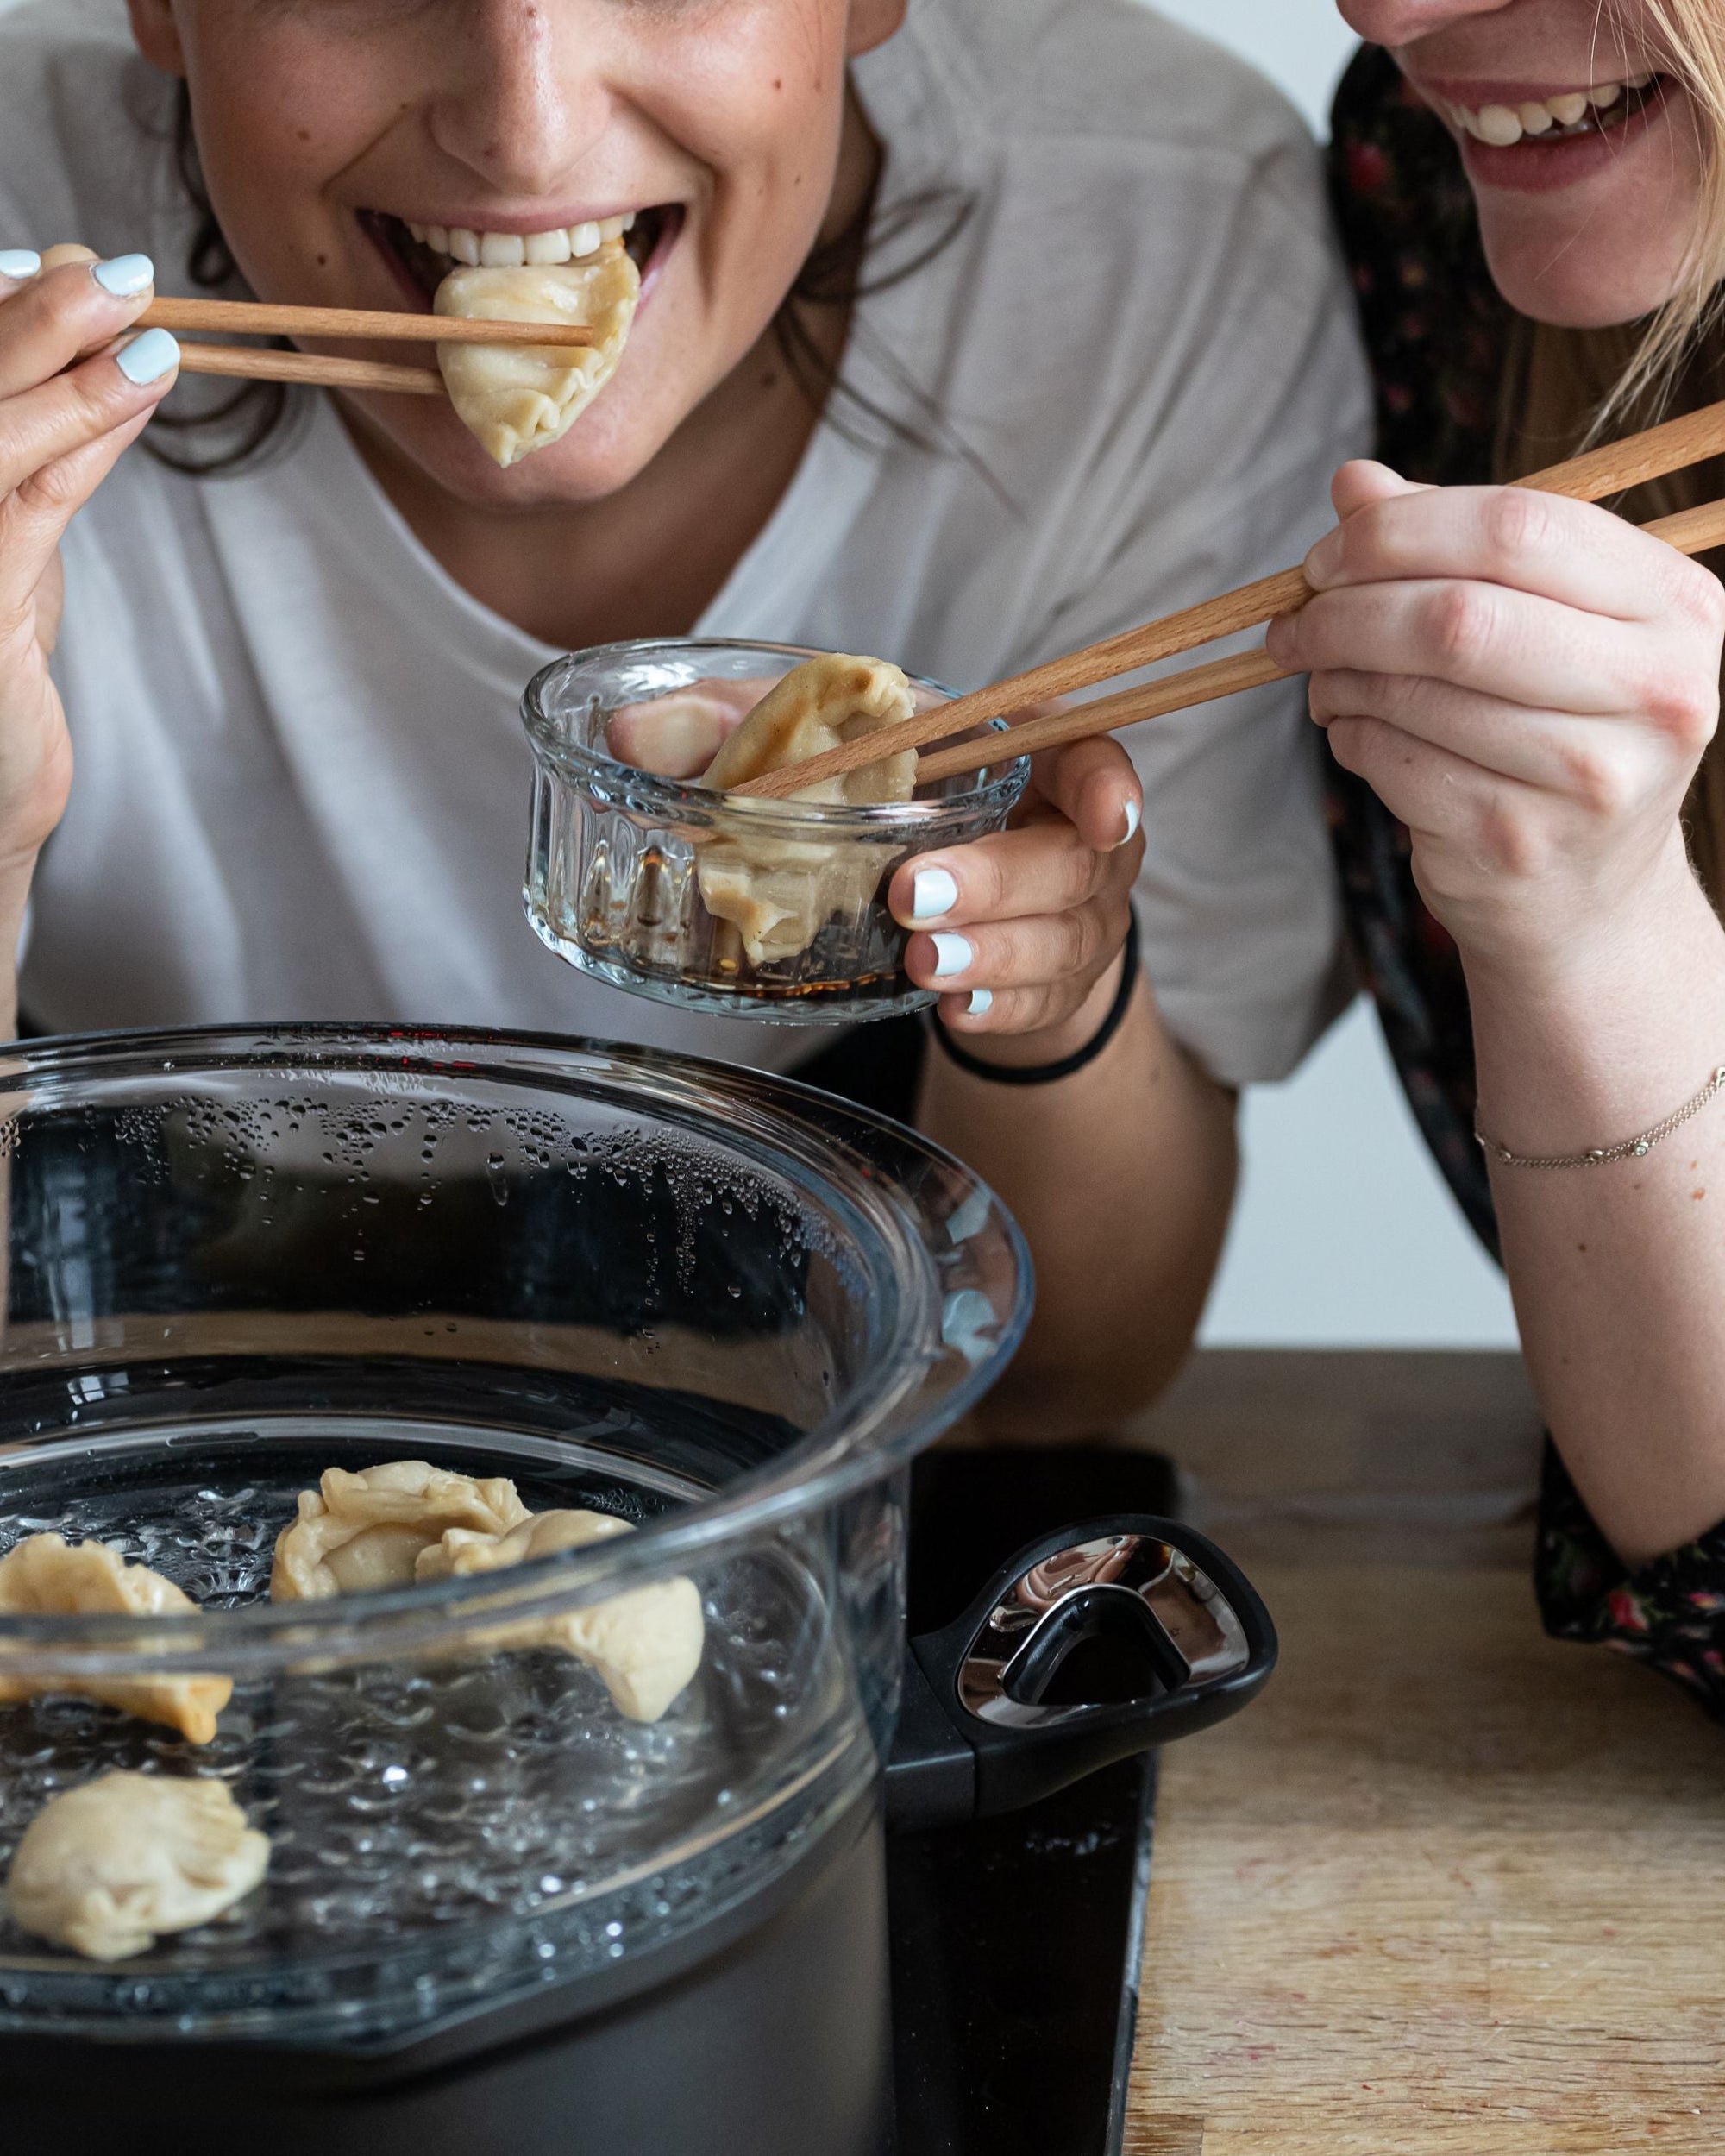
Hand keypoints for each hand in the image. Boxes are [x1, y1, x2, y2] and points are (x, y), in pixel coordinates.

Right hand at [0, 243, 179, 883]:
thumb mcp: (8, 540)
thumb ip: (36, 445)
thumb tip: (93, 332)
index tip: (58, 261)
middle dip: (28, 315)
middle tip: (115, 270)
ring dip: (61, 366)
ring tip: (142, 320)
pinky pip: (22, 504)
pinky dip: (82, 439)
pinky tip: (137, 398)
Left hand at [888, 734, 1142, 1055]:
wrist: (995, 905)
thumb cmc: (954, 810)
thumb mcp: (931, 758)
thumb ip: (892, 735)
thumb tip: (809, 707)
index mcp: (1061, 773)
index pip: (1099, 764)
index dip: (1107, 789)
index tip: (1103, 817)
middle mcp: (1093, 849)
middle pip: (1071, 867)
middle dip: (993, 884)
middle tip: (914, 895)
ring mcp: (1087, 924)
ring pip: (1058, 944)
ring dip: (988, 954)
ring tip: (922, 959)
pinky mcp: (1063, 989)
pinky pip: (1040, 1004)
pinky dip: (997, 1007)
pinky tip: (953, 1006)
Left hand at [1265, 460, 1724, 987]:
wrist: (1590, 899)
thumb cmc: (1561, 734)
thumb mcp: (1542, 626)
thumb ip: (1455, 548)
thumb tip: (1353, 483)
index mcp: (1675, 606)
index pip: (1518, 527)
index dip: (1400, 530)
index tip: (1329, 556)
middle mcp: (1657, 690)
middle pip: (1457, 614)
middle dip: (1348, 610)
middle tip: (1298, 621)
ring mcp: (1590, 776)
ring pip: (1415, 691)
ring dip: (1339, 677)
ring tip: (1324, 677)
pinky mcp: (1517, 842)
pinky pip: (1394, 761)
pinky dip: (1351, 737)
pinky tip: (1356, 731)